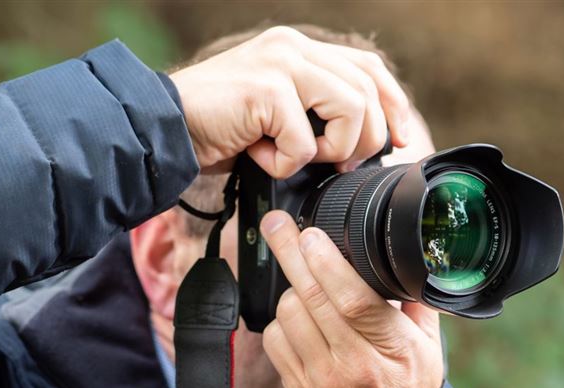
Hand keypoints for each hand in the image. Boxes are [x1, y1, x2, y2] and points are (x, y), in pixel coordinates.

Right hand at [169, 26, 410, 176]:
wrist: (164, 131)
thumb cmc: (217, 132)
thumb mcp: (276, 117)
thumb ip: (312, 114)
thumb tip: (362, 144)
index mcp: (298, 50)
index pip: (367, 67)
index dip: (392, 104)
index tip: (400, 139)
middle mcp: (293, 48)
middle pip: (366, 91)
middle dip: (364, 140)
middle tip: (337, 164)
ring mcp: (281, 64)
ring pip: (349, 110)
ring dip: (329, 149)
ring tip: (294, 159)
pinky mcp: (267, 89)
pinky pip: (305, 141)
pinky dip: (286, 164)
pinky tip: (258, 157)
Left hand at [259, 212, 444, 387]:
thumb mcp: (429, 355)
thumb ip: (417, 307)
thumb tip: (408, 264)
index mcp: (393, 348)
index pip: (354, 298)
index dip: (326, 260)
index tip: (311, 233)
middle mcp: (354, 363)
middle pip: (312, 297)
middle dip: (290, 252)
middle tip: (278, 225)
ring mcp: (320, 378)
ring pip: (287, 315)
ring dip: (290, 291)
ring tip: (303, 283)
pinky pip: (275, 341)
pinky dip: (280, 323)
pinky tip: (295, 320)